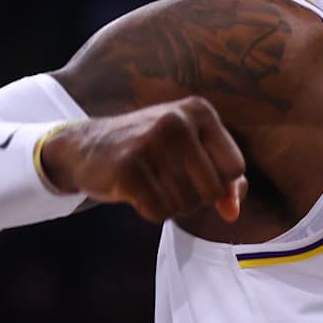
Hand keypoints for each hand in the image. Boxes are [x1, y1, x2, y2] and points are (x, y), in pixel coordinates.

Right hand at [38, 96, 248, 222]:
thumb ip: (224, 181)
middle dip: (194, 197)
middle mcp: (177, 120)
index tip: (195, 174)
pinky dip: (151, 211)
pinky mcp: (128, 169)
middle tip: (168, 180)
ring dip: (170, 204)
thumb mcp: (192, 153)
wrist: (87, 146)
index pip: (235, 168)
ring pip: (186, 204)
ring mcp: (151, 142)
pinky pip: (159, 212)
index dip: (219, 183)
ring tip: (151, 182)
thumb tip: (232, 212)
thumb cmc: (151, 151)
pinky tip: (137, 192)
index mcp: (200, 111)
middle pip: (212, 190)